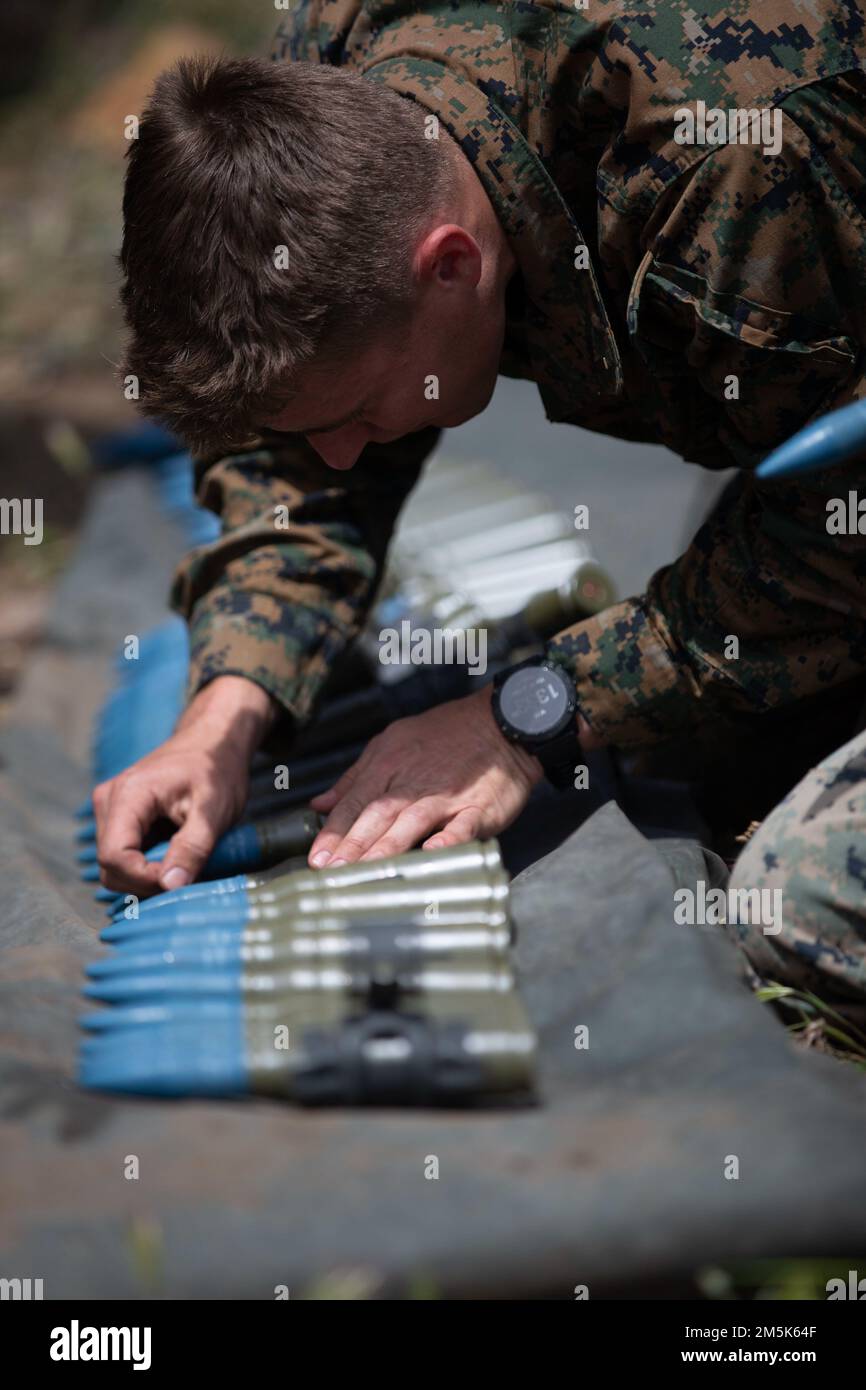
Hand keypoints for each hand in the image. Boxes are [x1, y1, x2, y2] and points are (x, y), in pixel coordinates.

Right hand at [93, 676, 275, 895]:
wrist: (213, 741)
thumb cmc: (216, 769)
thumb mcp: (214, 811)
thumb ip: (192, 849)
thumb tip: (171, 887)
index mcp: (128, 795)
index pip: (114, 857)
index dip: (144, 879)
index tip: (180, 881)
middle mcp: (108, 801)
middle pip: (109, 866)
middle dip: (146, 882)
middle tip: (186, 876)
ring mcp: (109, 809)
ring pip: (113, 865)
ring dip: (146, 877)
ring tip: (183, 864)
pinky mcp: (118, 817)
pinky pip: (122, 856)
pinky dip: (145, 867)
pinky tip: (173, 856)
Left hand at [308, 684, 543, 865]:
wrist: (502, 721)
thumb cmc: (446, 734)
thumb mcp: (393, 742)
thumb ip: (356, 777)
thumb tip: (320, 804)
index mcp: (389, 765)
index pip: (355, 802)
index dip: (334, 832)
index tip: (317, 858)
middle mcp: (414, 782)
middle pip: (377, 815)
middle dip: (352, 845)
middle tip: (331, 871)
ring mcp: (447, 795)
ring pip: (412, 822)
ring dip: (387, 848)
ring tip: (365, 871)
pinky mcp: (479, 807)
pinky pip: (462, 826)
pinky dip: (448, 839)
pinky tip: (432, 853)